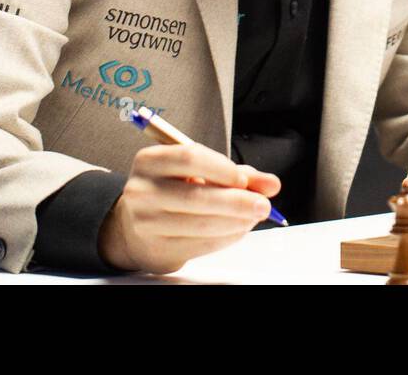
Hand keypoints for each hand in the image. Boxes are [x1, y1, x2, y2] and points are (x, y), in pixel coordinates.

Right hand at [98, 143, 279, 273]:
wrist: (136, 226)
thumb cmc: (174, 191)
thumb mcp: (199, 172)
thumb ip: (237, 174)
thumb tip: (271, 184)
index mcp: (151, 160)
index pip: (190, 158)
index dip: (222, 169)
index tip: (245, 180)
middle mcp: (142, 190)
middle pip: (196, 196)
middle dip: (237, 202)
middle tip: (263, 205)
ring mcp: (145, 221)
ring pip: (200, 224)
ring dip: (235, 223)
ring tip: (253, 217)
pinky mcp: (156, 248)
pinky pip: (199, 245)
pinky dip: (225, 238)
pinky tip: (237, 230)